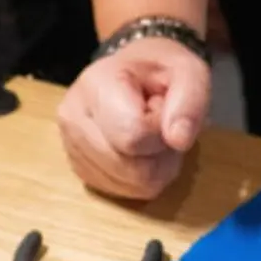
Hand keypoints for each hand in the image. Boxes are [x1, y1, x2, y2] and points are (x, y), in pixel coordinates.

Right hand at [57, 37, 210, 199]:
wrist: (131, 72)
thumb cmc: (159, 70)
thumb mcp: (188, 70)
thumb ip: (190, 100)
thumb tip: (179, 140)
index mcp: (96, 86)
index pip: (134, 136)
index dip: (162, 133)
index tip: (164, 111)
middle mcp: (73, 118)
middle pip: (132, 168)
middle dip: (161, 154)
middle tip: (162, 127)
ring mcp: (71, 146)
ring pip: (129, 185)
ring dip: (154, 167)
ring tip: (151, 136)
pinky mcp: (79, 168)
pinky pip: (121, 191)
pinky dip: (140, 178)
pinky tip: (139, 151)